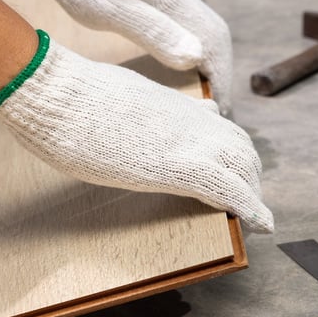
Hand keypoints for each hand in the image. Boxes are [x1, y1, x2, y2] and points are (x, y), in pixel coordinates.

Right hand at [0, 31, 271, 232]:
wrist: (55, 92)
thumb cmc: (70, 96)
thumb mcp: (117, 95)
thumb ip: (147, 107)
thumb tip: (158, 111)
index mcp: (171, 105)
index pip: (218, 125)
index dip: (232, 150)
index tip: (235, 168)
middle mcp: (188, 119)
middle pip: (240, 146)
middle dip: (248, 174)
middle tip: (248, 200)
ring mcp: (188, 140)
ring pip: (243, 165)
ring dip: (252, 192)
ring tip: (255, 215)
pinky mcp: (179, 166)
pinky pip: (229, 189)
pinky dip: (252, 207)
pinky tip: (262, 224)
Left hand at [28, 0, 234, 113]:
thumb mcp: (112, 10)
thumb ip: (155, 32)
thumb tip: (197, 57)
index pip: (213, 41)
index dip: (221, 76)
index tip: (221, 108)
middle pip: (214, 34)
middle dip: (220, 70)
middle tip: (216, 105)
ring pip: (198, 28)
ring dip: (206, 58)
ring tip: (200, 91)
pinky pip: (180, 24)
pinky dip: (187, 47)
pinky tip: (176, 63)